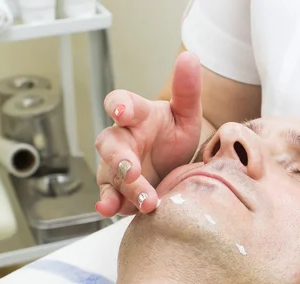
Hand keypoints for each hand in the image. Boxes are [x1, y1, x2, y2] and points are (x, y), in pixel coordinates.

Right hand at [95, 51, 201, 216]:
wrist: (175, 165)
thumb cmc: (174, 135)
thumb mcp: (187, 114)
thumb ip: (187, 89)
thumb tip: (190, 56)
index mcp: (137, 115)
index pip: (121, 103)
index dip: (119, 106)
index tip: (122, 112)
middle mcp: (122, 139)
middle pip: (110, 144)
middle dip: (120, 159)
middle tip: (133, 172)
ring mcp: (117, 166)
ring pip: (110, 175)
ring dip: (122, 189)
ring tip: (138, 202)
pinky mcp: (118, 190)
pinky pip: (109, 196)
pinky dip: (109, 204)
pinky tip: (110, 210)